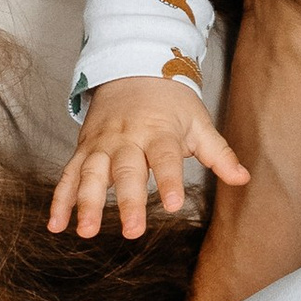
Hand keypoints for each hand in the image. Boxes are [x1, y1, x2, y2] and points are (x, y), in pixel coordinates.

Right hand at [49, 74, 250, 241]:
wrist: (132, 68)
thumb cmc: (171, 102)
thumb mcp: (198, 123)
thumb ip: (218, 154)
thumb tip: (243, 178)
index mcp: (159, 132)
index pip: (166, 158)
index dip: (170, 181)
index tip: (174, 205)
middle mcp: (127, 138)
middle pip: (126, 170)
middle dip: (128, 200)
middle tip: (133, 230)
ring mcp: (102, 144)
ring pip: (91, 173)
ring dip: (86, 202)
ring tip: (86, 231)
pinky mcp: (84, 150)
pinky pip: (68, 175)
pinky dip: (60, 199)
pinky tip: (56, 225)